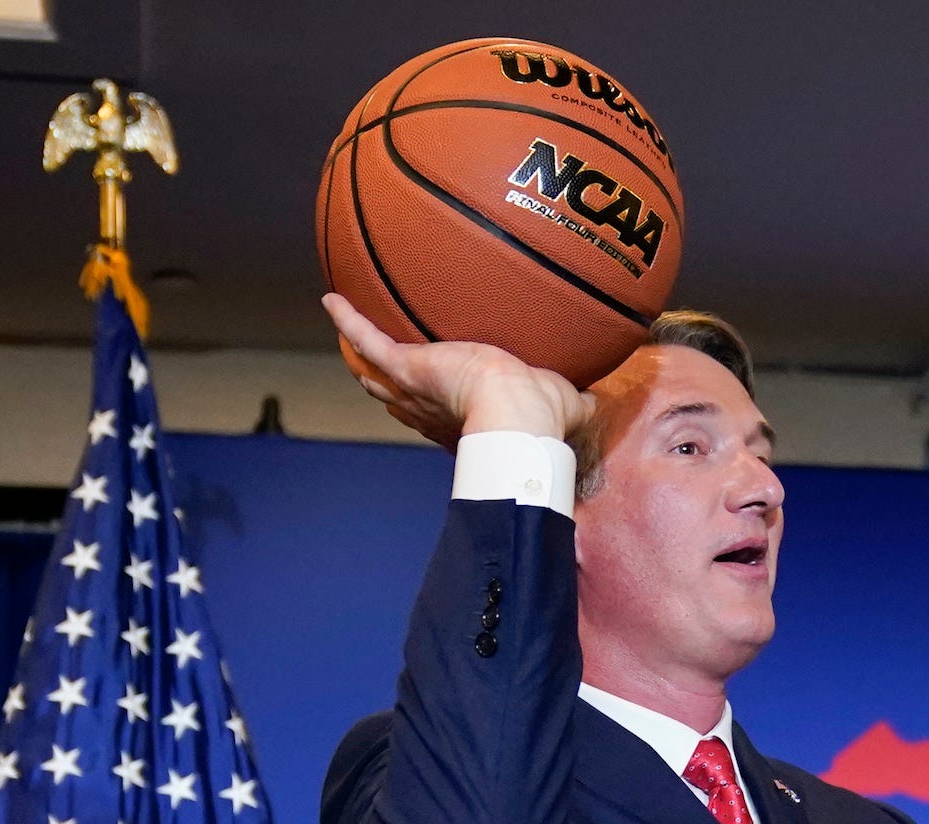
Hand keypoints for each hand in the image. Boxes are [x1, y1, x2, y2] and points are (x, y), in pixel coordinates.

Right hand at [324, 293, 593, 448]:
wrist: (517, 414)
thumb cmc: (542, 415)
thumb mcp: (565, 402)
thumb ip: (578, 400)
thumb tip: (596, 397)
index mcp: (467, 421)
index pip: (444, 415)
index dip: (437, 408)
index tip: (436, 400)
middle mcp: (434, 408)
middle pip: (400, 399)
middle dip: (390, 387)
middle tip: (377, 371)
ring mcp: (416, 387)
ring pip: (377, 375)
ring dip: (361, 358)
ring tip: (346, 335)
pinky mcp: (408, 365)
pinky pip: (370, 339)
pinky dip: (349, 319)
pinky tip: (331, 298)